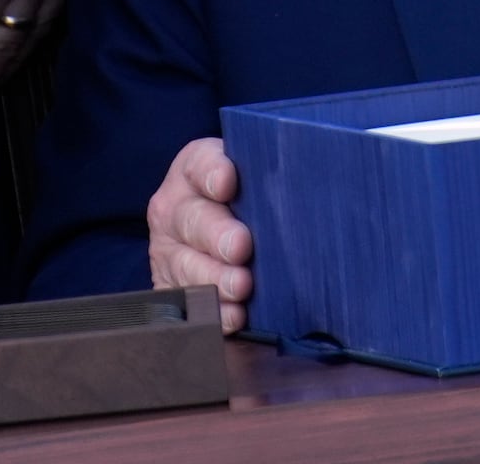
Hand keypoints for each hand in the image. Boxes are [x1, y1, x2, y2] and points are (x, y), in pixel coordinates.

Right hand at [147, 138, 253, 330]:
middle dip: (217, 234)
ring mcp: (168, 252)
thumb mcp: (256, 182)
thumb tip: (310, 182)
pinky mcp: (171, 290)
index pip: (199, 165)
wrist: (221, 236)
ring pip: (187, 265)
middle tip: (240, 247)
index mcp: (194, 172)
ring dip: (216, 277)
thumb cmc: (251, 204)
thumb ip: (270, 180)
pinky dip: (216, 312)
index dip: (212, 172)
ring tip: (241, 286)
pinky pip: (188, 305)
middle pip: (192, 219)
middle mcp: (175, 209)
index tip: (227, 183)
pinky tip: (236, 314)